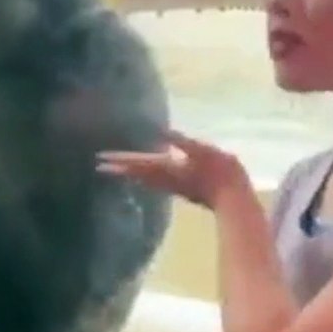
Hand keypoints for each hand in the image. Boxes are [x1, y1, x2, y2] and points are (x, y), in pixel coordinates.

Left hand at [95, 130, 250, 208]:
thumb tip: (163, 132)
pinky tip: (145, 176)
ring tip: (116, 170)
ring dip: (129, 173)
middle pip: (136, 172)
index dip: (120, 160)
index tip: (100, 159)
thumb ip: (182, 142)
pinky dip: (144, 177)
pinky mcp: (180, 188)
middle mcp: (166, 178)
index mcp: (168, 168)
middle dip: (118, 168)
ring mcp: (172, 185)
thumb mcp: (203, 152)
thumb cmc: (221, 173)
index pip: (137, 162)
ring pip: (144, 178)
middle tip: (99, 165)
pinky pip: (154, 181)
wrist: (233, 199)